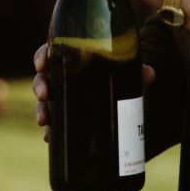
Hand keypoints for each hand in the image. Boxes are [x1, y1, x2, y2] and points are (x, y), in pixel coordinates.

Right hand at [33, 42, 155, 142]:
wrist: (122, 97)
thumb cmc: (117, 76)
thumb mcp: (125, 71)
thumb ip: (136, 71)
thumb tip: (150, 74)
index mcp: (71, 59)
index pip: (51, 53)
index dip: (42, 57)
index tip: (42, 64)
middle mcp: (62, 78)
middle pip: (43, 78)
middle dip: (39, 86)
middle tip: (44, 94)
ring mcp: (62, 99)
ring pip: (44, 103)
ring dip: (41, 110)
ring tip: (45, 120)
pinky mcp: (66, 119)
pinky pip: (53, 124)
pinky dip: (51, 131)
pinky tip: (50, 138)